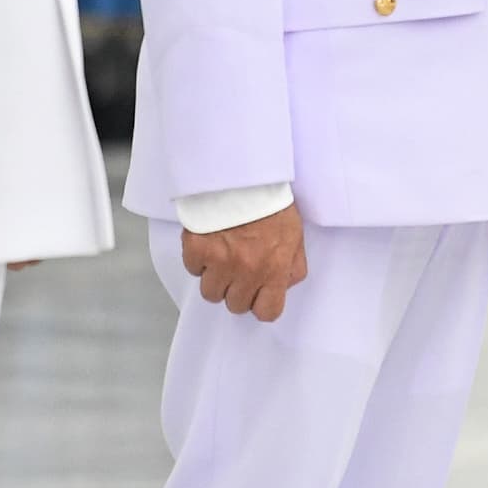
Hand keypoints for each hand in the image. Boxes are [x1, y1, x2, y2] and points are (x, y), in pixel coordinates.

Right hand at [179, 203, 308, 321]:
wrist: (243, 175)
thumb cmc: (271, 202)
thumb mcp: (295, 235)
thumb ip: (292, 267)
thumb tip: (282, 286)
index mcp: (275, 270)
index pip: (267, 312)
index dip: (260, 304)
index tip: (257, 294)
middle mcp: (248, 271)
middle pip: (235, 305)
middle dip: (236, 289)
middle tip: (238, 268)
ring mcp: (220, 262)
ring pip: (210, 293)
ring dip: (215, 278)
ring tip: (222, 255)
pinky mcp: (197, 249)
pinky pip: (193, 269)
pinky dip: (198, 259)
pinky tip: (209, 241)